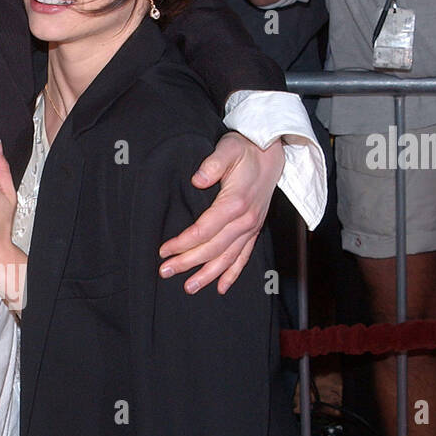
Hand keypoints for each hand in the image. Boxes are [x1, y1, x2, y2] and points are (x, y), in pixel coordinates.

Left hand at [158, 133, 283, 293]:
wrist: (272, 152)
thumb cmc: (246, 150)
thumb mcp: (228, 148)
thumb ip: (213, 163)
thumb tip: (197, 180)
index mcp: (235, 203)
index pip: (204, 230)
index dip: (182, 243)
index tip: (164, 251)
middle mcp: (245, 220)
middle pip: (212, 248)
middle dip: (188, 263)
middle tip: (165, 272)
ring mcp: (251, 227)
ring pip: (228, 258)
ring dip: (208, 275)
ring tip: (189, 287)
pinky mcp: (254, 229)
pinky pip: (244, 257)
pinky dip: (233, 274)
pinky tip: (220, 287)